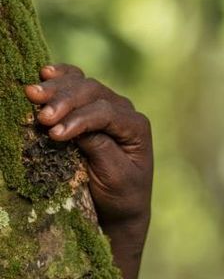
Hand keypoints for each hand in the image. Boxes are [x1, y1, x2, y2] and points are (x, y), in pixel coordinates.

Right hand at [23, 64, 152, 277]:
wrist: (120, 205)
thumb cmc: (120, 194)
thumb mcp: (115, 177)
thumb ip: (100, 148)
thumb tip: (73, 125)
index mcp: (136, 127)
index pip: (105, 113)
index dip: (78, 120)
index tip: (54, 133)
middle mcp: (124, 111)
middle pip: (92, 93)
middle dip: (64, 102)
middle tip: (41, 115)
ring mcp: (108, 104)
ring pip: (82, 85)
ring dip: (56, 88)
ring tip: (33, 94)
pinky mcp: (91, 105)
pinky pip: (76, 82)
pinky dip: (61, 77)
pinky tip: (45, 73)